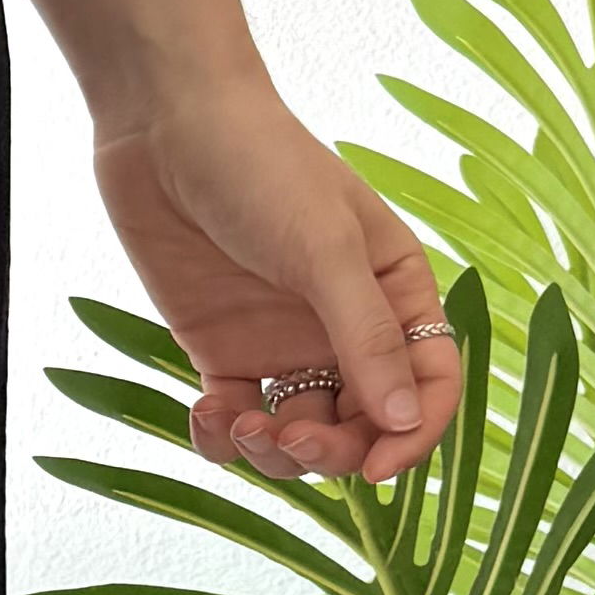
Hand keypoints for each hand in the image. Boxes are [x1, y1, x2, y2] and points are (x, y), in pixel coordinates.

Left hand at [95, 74, 462, 479]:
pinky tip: (206, 413)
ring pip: (299, 435)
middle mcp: (344, 327)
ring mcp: (282, 341)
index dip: (413, 437)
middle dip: (334, 452)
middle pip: (363, 425)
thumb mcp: (325, 250)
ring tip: (241, 424)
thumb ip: (366, 338)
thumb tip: (405, 422)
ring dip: (276, 453)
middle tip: (291, 441)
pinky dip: (223, 438)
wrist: (166, 122)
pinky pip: (236, 421)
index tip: (379, 471)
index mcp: (395, 294)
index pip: (428, 385)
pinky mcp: (221, 350)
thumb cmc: (263, 165)